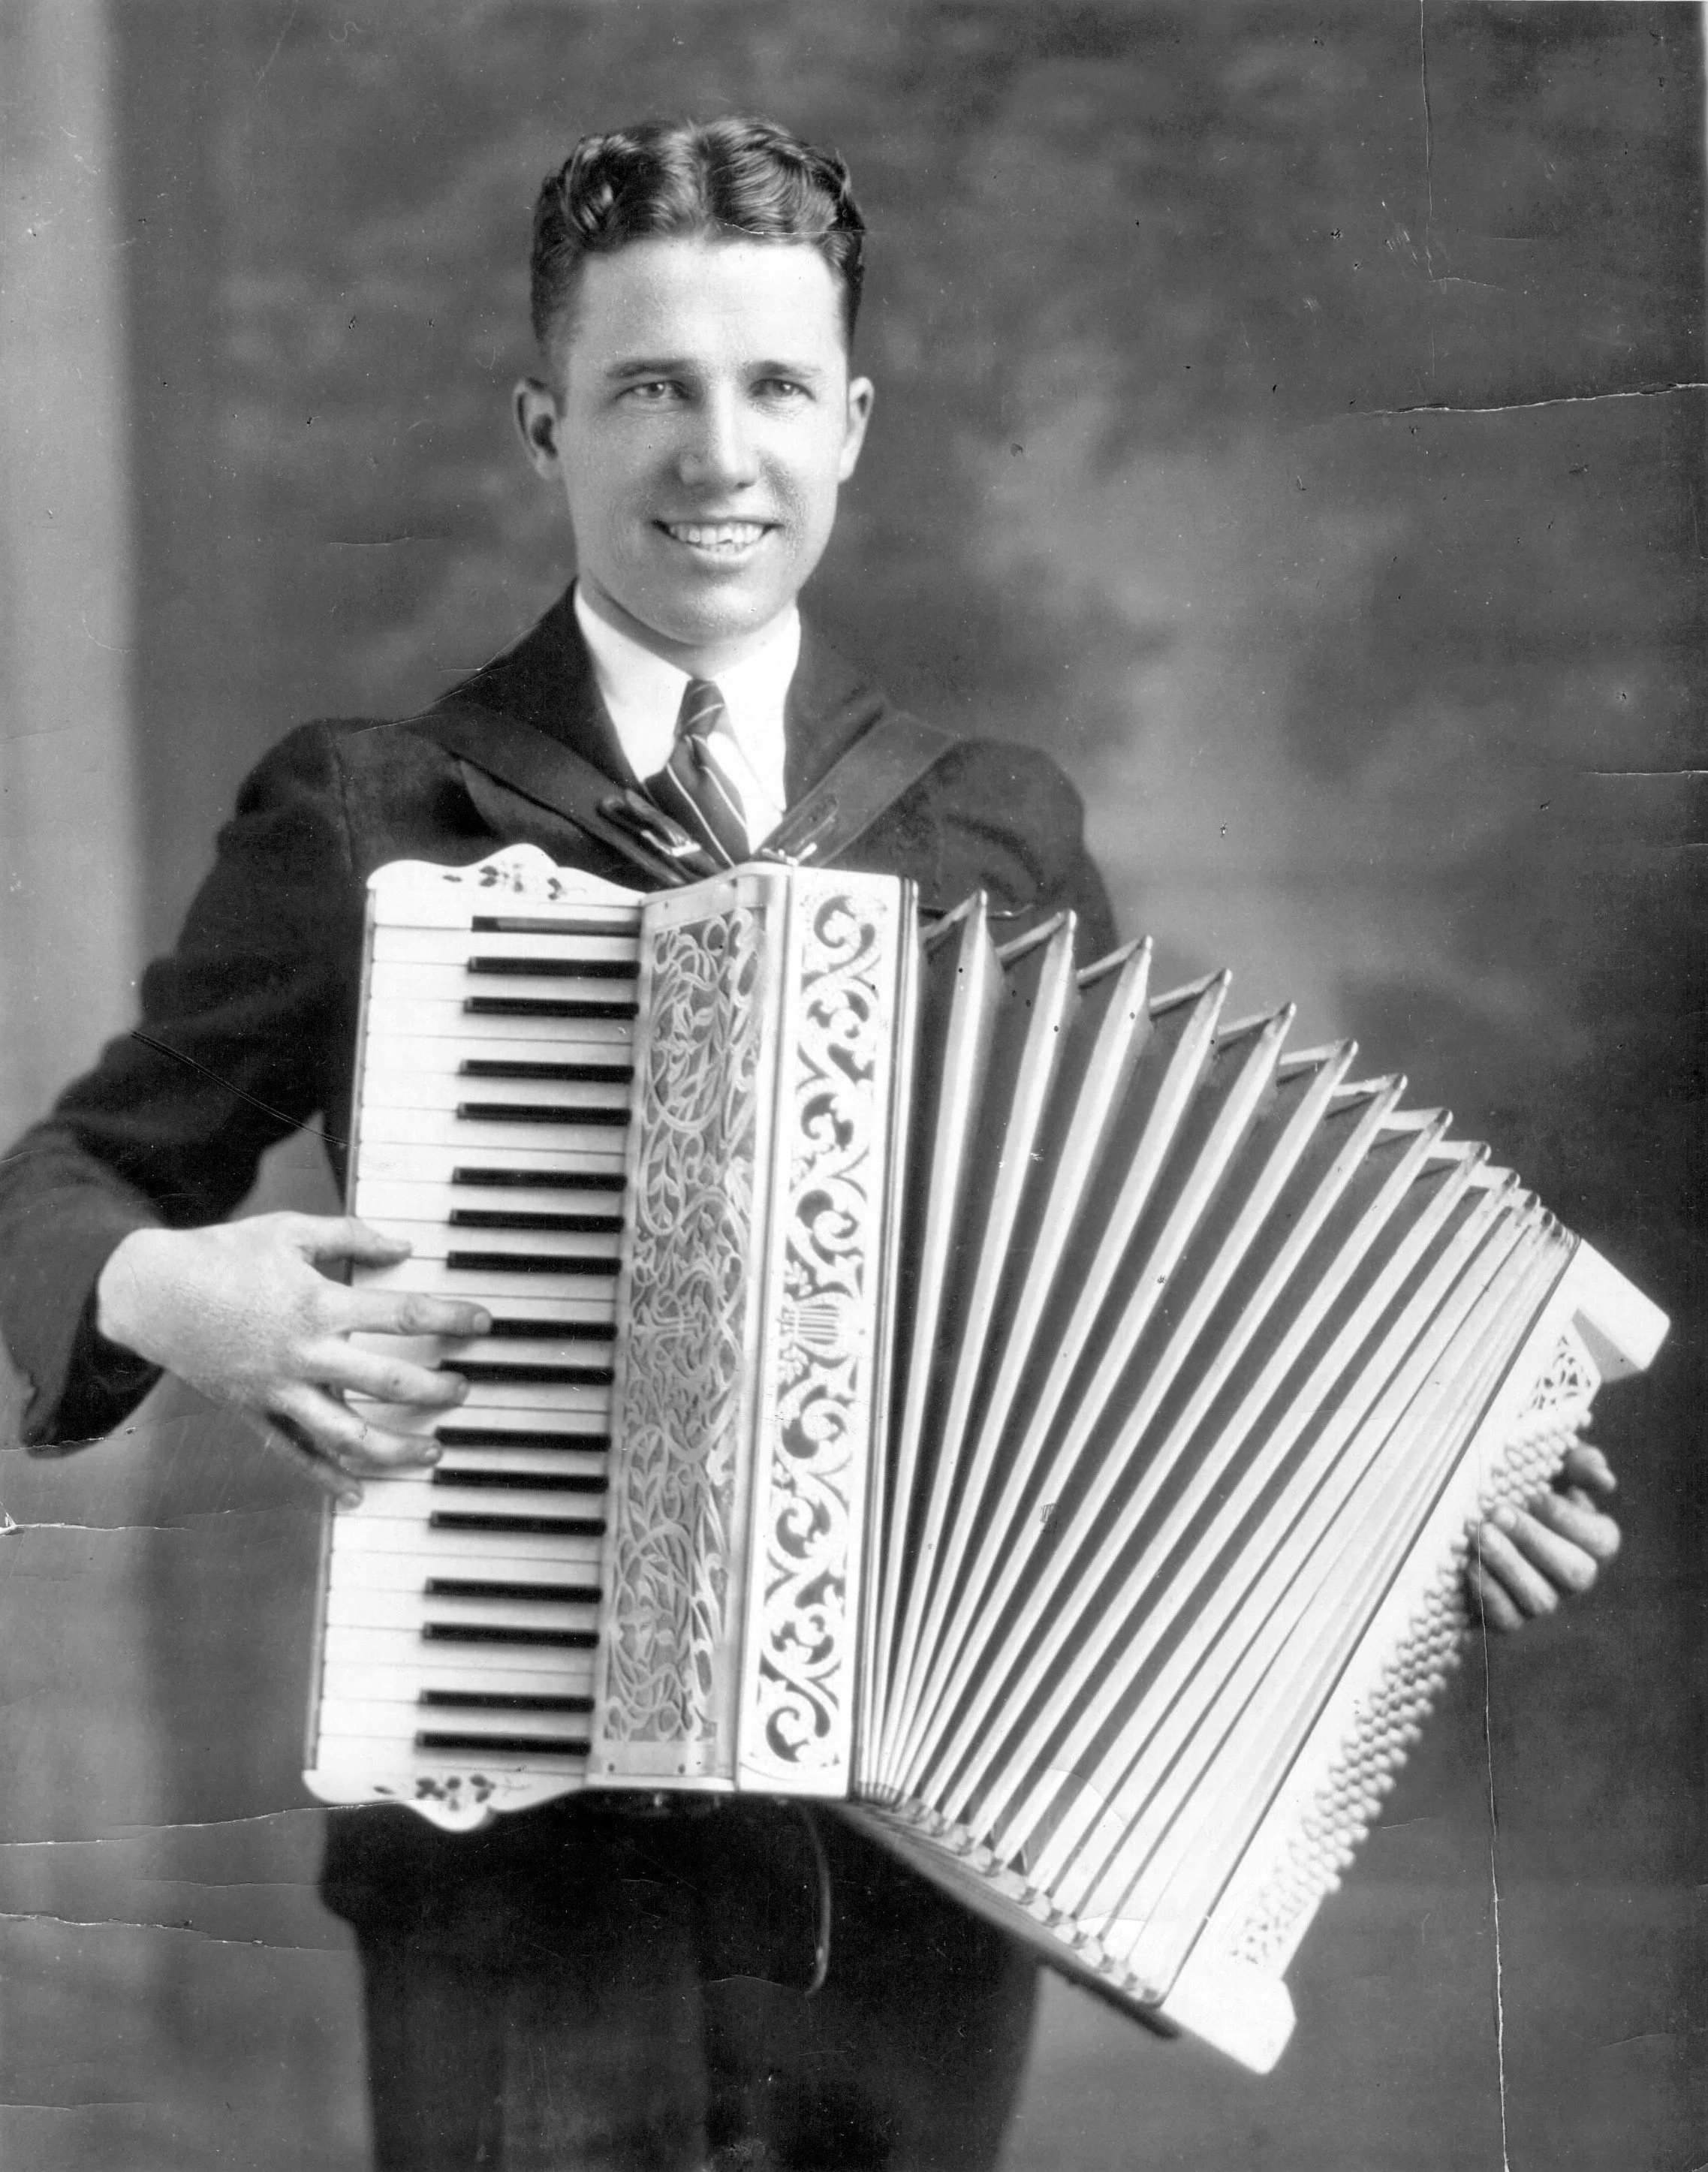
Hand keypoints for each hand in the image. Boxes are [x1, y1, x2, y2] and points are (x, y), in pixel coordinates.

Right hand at [96, 1214, 490, 1503]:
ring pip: (347, 1434)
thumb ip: (351, 1236)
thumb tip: (404, 1247)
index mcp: (318, 1303)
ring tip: (432, 1451)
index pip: (402, 1315)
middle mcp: (303, 1353)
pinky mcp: (255, 1412)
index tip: (484, 1323)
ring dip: (396, 1448)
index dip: (449, 1318)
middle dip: (435, 1391)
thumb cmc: (224, 1255)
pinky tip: (359, 1495)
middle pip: (386, 1382)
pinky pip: (295, 1455)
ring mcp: (279, 1390)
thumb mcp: (290, 1231)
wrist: (151, 1293)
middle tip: (462, 1391)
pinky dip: (327, 1479)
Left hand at [1468, 1442, 1620, 1632]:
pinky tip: (1470, 1564)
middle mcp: (1573, 1576)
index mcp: (1592, 1541)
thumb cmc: (1524, 1485)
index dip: (1569, 1520)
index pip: (1601, 1542)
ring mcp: (1544, 1600)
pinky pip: (1507, 1620)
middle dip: (1536, 1541)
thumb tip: (1605, 1480)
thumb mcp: (1551, 1466)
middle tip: (1499, 1512)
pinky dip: (1488, 1592)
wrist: (1476, 1514)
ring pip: (1542, 1600)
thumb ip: (1579, 1464)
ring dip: (1509, 1566)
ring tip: (1481, 1535)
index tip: (1535, 1496)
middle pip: (1576, 1575)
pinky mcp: (1510, 1619)